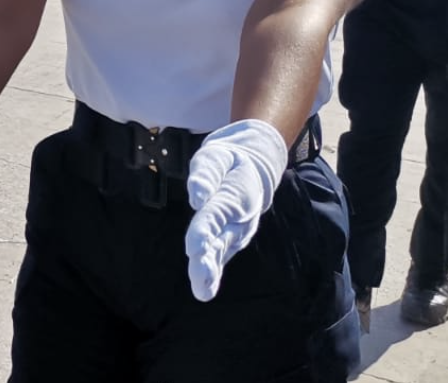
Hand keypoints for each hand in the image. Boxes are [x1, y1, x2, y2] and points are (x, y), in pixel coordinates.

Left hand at [185, 119, 286, 301]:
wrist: (253, 170)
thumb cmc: (227, 162)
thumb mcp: (216, 157)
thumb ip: (206, 173)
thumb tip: (197, 195)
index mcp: (234, 197)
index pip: (216, 215)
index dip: (205, 231)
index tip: (194, 247)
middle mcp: (238, 220)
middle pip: (220, 240)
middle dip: (208, 259)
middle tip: (198, 276)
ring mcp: (236, 232)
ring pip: (221, 253)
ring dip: (211, 272)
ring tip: (201, 291)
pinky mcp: (231, 240)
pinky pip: (221, 258)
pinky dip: (214, 275)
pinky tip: (204, 291)